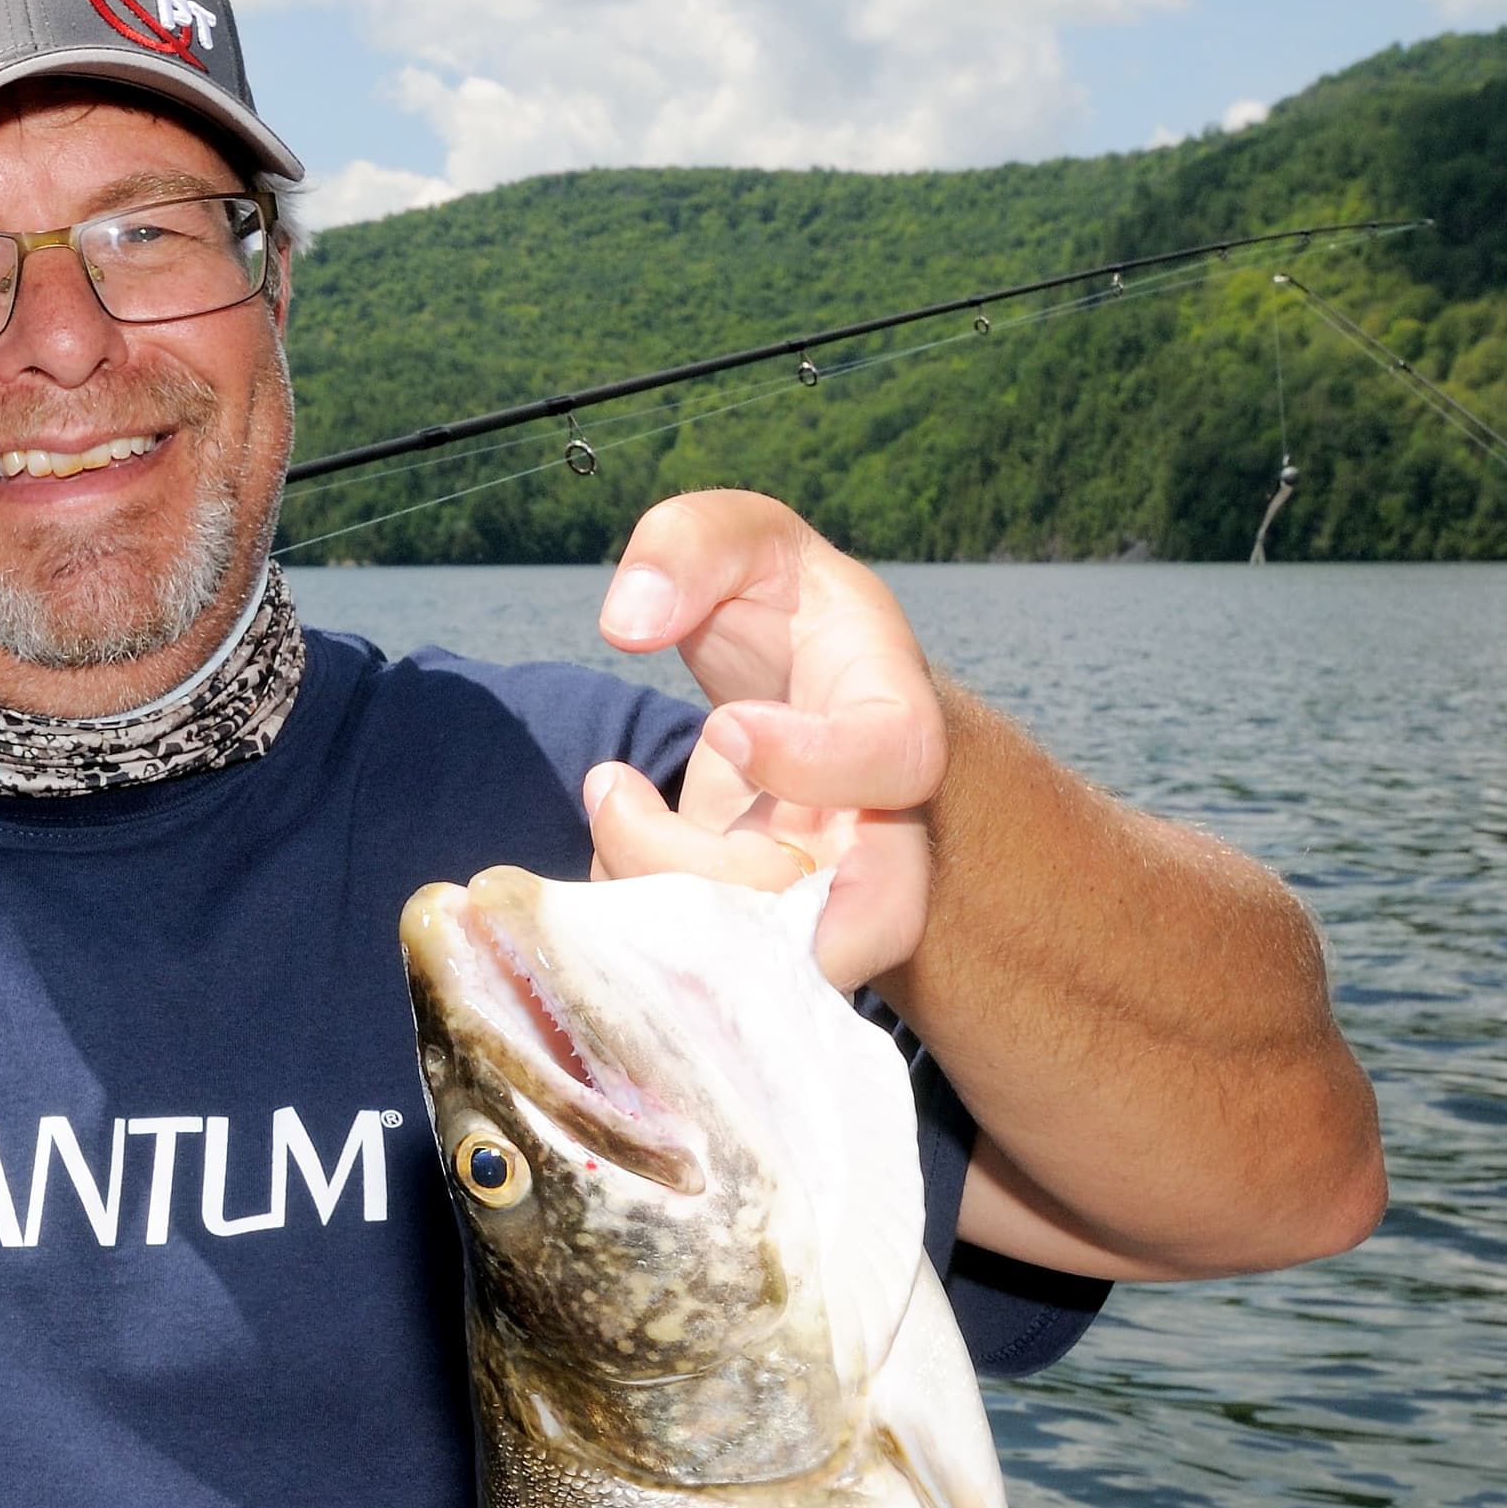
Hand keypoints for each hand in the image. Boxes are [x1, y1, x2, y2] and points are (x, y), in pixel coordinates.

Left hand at [582, 488, 941, 990]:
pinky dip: (640, 928)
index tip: (724, 725)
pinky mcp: (766, 926)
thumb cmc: (785, 608)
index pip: (896, 761)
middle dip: (732, 896)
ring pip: (774, 958)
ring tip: (610, 792)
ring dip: (660, 904)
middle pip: (867, 915)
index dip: (814, 764)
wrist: (804, 686)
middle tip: (626, 805)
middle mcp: (880, 823)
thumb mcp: (747, 542)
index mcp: (893, 713)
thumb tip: (630, 621)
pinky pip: (713, 965)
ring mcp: (826, 888)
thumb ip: (691, 546)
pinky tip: (612, 839)